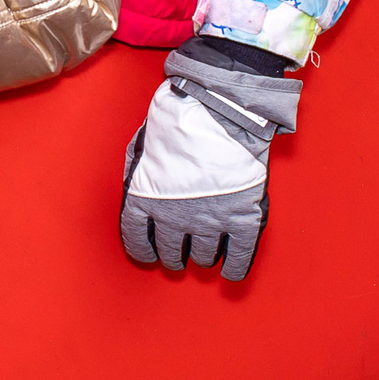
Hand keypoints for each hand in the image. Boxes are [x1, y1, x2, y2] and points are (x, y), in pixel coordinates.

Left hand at [119, 46, 301, 281]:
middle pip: (170, 251)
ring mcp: (209, 220)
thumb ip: (139, 176)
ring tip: (203, 254)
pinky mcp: (241, 218)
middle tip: (178, 254)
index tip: (150, 255)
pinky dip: (233, 268)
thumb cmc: (179, 119)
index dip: (144, 251)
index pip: (136, 239)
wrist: (220, 108)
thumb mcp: (143, 147)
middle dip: (173, 254)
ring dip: (201, 257)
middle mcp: (173, 216)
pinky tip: (229, 271)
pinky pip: (237, 256)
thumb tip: (140, 196)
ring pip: (202, 255)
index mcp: (144, 198)